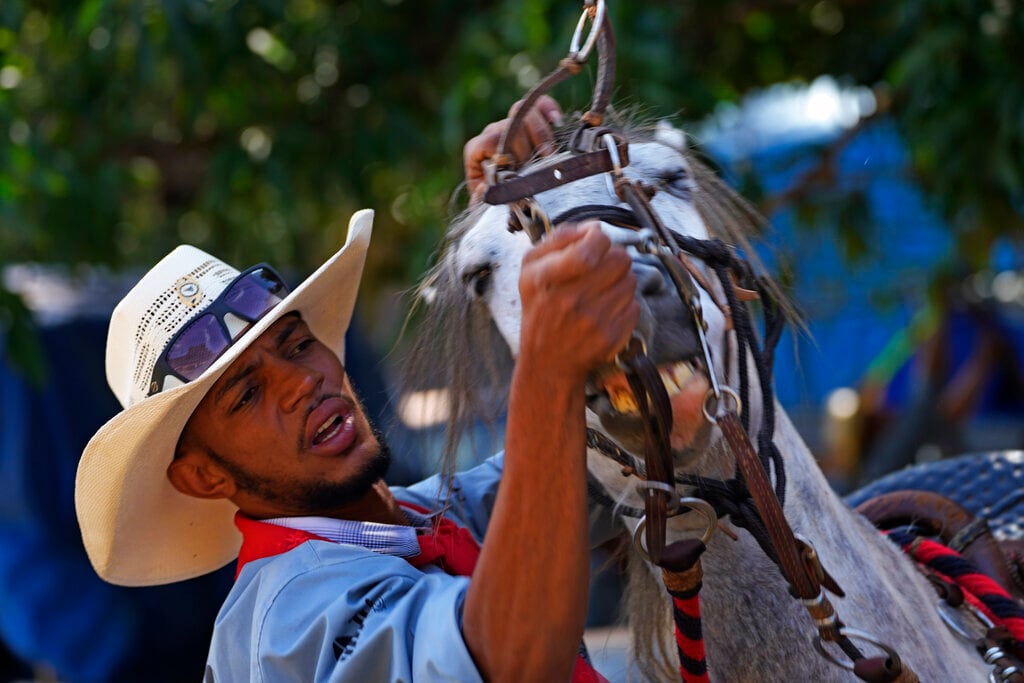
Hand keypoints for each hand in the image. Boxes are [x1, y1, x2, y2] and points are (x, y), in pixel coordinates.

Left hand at [463, 95, 562, 203]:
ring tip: (548, 155)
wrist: (509, 196)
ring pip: (523, 111)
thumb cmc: (496, 200)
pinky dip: (548, 108)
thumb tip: (486, 188)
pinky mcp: (531, 121)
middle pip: (509, 125)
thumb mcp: (484, 205)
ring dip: (540, 134)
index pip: (489, 140)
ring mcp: (512, 124)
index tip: (516, 170)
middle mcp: (493, 132)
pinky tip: (557, 120)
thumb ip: (481, 201)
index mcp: (477, 150)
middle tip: (534, 168)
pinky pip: (539, 105)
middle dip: (525, 149)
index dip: (505, 154)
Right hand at [517, 221, 638, 382]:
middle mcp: (569, 300)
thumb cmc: (540, 310)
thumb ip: (557, 240)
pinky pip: (634, 305)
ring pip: (630, 281)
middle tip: (602, 268)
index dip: (600, 238)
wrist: (548, 362)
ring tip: (602, 291)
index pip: (590, 248)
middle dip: (614, 258)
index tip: (597, 241)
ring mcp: (592, 320)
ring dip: (620, 281)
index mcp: (546, 279)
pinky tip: (607, 310)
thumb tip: (593, 227)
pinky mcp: (611, 336)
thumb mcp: (530, 270)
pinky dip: (624, 305)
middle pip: (620, 259)